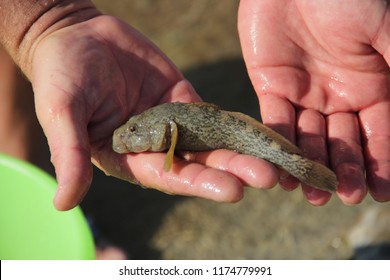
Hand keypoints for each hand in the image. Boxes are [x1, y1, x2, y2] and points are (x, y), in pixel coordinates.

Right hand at [30, 15, 278, 209]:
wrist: (77, 35)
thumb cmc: (61, 74)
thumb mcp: (61, 112)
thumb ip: (69, 153)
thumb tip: (63, 204)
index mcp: (128, 158)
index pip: (167, 177)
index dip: (200, 184)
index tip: (233, 190)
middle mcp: (154, 148)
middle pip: (198, 164)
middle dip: (231, 171)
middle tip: (267, 178)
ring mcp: (172, 124)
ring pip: (211, 143)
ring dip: (242, 153)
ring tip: (275, 162)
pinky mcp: (184, 101)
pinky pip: (213, 116)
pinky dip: (237, 126)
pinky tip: (263, 134)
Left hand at [238, 0, 389, 204]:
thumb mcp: (386, 31)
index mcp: (372, 85)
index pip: (380, 134)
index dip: (381, 163)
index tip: (381, 193)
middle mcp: (339, 95)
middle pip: (343, 141)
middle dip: (344, 170)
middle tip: (343, 196)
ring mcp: (304, 93)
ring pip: (308, 138)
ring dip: (310, 167)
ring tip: (312, 195)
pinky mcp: (271, 87)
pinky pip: (275, 122)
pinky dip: (278, 147)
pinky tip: (281, 172)